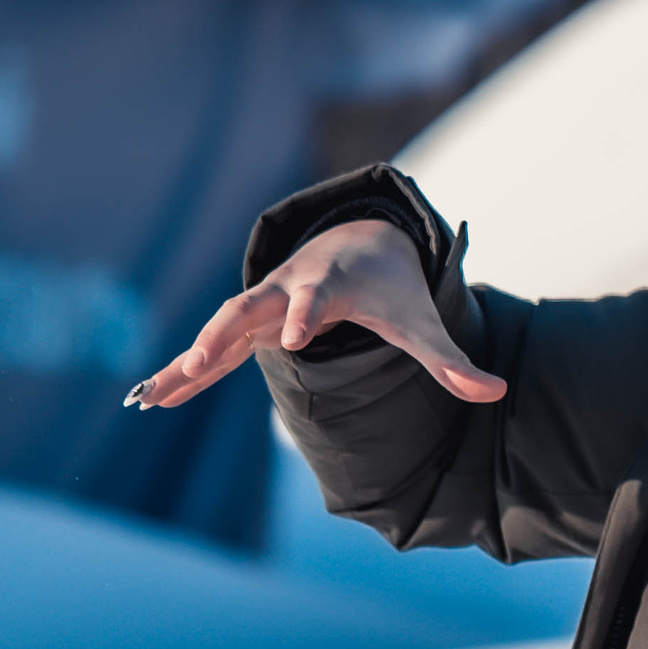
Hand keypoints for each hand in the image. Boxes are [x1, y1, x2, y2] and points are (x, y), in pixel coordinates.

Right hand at [125, 218, 505, 410]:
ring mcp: (260, 310)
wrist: (354, 249)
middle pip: (248, 308)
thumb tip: (498, 390)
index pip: (315, 300)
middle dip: (223, 333)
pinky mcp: (247, 330)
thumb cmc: (387, 290)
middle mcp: (285, 292)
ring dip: (186, 361)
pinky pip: (210, 352)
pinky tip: (151, 399)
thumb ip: (451, 358)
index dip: (306, 315)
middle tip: (201, 359)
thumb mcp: (418, 321)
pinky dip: (184, 373)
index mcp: (327, 286)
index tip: (298, 335)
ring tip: (149, 395)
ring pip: (217, 332)